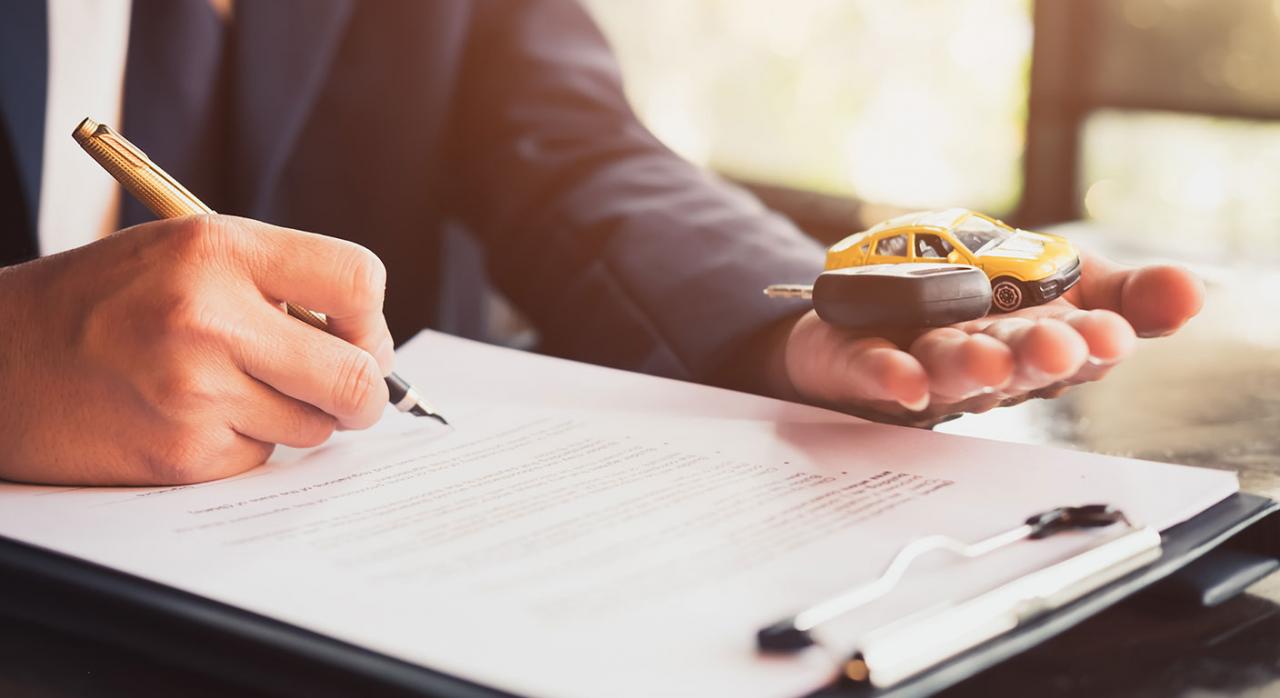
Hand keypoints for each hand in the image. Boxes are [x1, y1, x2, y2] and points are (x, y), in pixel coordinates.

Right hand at [0, 215, 394, 485]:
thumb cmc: (99, 303)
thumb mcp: (183, 253)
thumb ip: (275, 282)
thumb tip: (367, 342)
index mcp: (216, 249)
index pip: (357, 280)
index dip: (369, 318)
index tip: (357, 336)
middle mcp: (207, 316)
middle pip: (355, 375)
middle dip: (362, 391)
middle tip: (344, 391)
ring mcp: (194, 391)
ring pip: (315, 426)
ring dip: (295, 417)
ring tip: (234, 391)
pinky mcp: (181, 454)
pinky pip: (262, 457)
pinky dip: (243, 444)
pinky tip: (192, 419)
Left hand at [777, 251, 1204, 425]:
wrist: (878, 308)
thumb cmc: (982, 308)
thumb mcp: (1063, 285)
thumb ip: (1126, 295)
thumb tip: (1192, 289)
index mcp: (1037, 345)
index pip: (1076, 347)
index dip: (1095, 342)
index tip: (1112, 334)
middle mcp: (984, 362)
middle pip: (1013, 361)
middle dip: (1037, 356)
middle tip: (1061, 346)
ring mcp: (922, 363)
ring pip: (948, 368)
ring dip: (969, 367)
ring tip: (988, 360)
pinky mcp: (862, 361)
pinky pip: (874, 369)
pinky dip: (887, 374)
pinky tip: (902, 379)